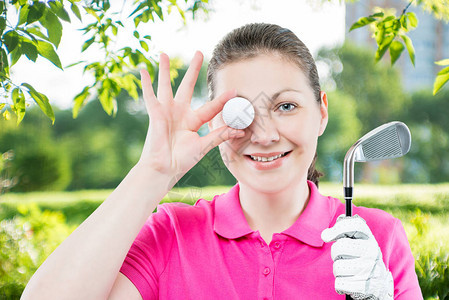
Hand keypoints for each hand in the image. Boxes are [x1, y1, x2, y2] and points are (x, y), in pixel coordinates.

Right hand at [137, 51, 244, 177]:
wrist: (164, 168)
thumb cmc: (182, 160)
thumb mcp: (203, 146)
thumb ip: (219, 136)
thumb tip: (240, 131)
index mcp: (193, 120)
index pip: (210, 106)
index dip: (223, 100)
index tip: (235, 92)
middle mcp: (180, 112)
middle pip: (187, 86)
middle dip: (193, 70)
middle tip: (199, 52)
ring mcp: (166, 111)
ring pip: (166, 85)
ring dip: (164, 70)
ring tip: (164, 54)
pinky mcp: (155, 113)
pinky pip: (149, 95)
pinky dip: (145, 83)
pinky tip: (142, 70)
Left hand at [321, 214, 393, 299]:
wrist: (378, 284)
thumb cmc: (361, 257)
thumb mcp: (359, 241)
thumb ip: (346, 229)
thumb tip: (330, 228)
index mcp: (369, 238)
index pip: (354, 225)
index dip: (338, 228)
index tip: (326, 236)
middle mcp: (372, 252)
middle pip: (340, 247)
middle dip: (335, 253)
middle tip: (341, 257)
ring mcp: (370, 269)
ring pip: (338, 267)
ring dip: (338, 270)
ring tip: (348, 270)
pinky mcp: (365, 287)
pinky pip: (340, 283)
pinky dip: (340, 285)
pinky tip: (349, 281)